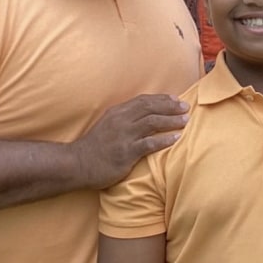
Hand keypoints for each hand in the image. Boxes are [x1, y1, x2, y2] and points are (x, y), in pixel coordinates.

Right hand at [73, 94, 188, 189]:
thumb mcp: (107, 124)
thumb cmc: (95, 147)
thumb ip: (124, 118)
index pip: (143, 100)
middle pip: (150, 108)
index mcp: (117, 112)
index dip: (161, 99)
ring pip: (152, 122)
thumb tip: (144, 114)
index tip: (176, 99)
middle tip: (185, 107)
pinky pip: (149, 144)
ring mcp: (123, 136)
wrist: (77, 164)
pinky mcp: (126, 153)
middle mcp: (121, 120)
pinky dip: (164, 140)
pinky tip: (176, 138)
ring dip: (171, 120)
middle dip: (170, 106)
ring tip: (185, 121)